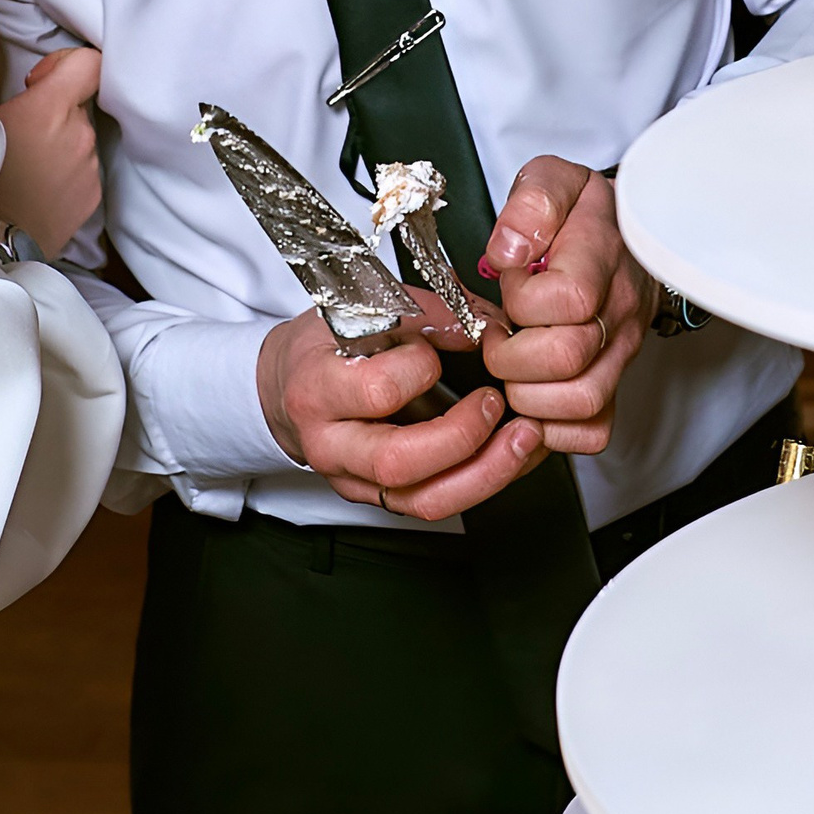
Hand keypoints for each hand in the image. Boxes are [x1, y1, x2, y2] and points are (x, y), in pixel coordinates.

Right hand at [0, 11, 102, 256]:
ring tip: (24, 161)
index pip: (90, 63)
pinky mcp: (92, 198)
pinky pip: (85, 169)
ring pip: (82, 138)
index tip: (37, 81)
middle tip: (19, 125)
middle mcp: (79, 136)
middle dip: (55, 106)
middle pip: (80, 102)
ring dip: (61, 140)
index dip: (66, 64)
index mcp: (51, 109)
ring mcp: (90, 169)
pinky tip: (35, 185)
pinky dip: (66, 170)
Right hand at [256, 300, 548, 519]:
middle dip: (462, 437)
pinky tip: (515, 453)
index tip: (440, 346)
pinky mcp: (383, 498)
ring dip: (487, 472)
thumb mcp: (362, 310)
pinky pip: (439, 503)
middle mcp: (331, 445)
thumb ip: (427, 315)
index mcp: (317, 389)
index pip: (376, 391)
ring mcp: (356, 480)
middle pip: (398, 463)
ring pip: (425, 500)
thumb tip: (487, 326)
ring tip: (525, 437)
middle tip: (494, 403)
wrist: (288, 387)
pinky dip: (486, 479)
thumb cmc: (326, 346)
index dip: (420, 367)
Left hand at [475, 158, 654, 456]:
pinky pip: (593, 430)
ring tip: (513, 369)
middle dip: (513, 354)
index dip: (522, 300)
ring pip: (582, 401)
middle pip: (569, 358)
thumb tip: (511, 250)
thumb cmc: (582, 215)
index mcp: (602, 259)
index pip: (567, 299)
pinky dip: (554, 428)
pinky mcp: (614, 382)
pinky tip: (531, 399)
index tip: (510, 285)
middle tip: (499, 338)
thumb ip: (533, 203)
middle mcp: (619, 311)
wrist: (626, 236)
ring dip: (530, 394)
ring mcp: (620, 352)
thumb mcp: (554, 181)